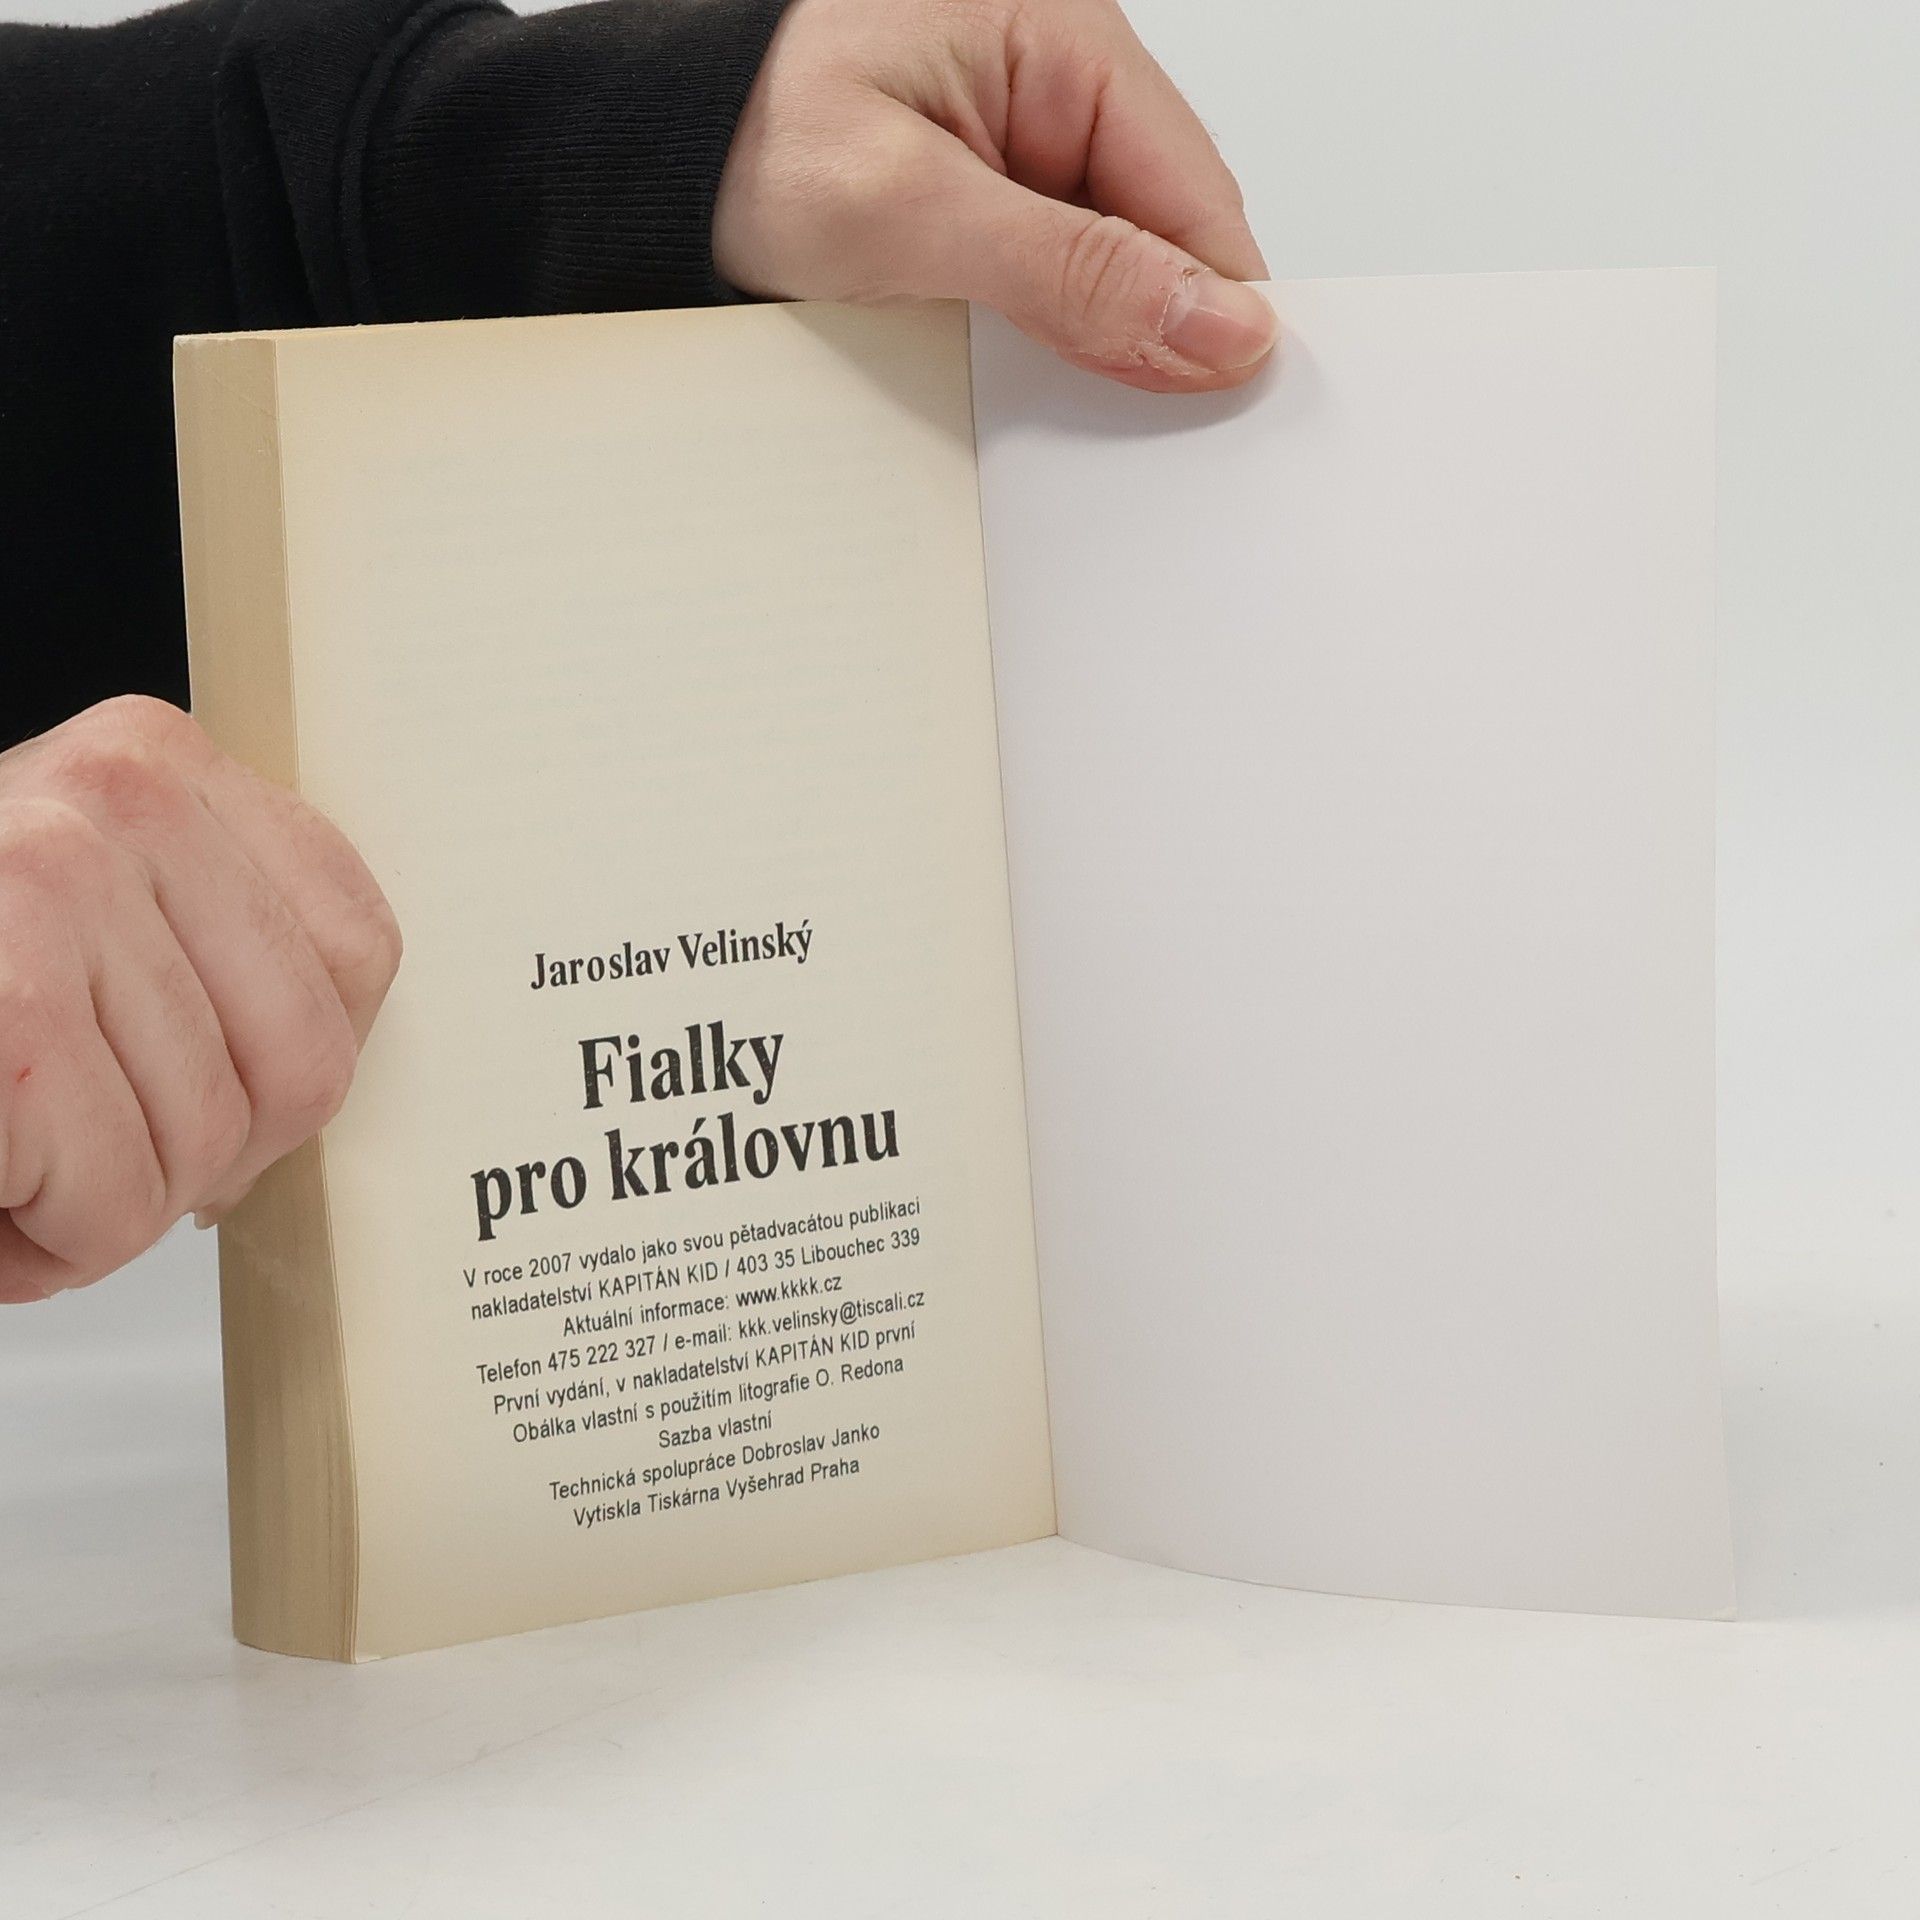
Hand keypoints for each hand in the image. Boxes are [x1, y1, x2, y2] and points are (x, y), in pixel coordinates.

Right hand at [0, 697, 401, 1302]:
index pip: (356, 951)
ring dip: (101, 1211)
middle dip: (197, 1156)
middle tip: (81, 1152)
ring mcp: (50, 884)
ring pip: (205, 1152)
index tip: (198, 1089)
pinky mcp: (5, 1007)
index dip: (286, 1068)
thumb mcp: (82, 923)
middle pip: (302, 1064)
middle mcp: (117, 798)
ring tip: (10, 1162)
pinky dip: (42, 1247)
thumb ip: (206, 956)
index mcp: (157, 766)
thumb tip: (313, 1087)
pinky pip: (110, 1200)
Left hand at [714, 0, 1274, 391]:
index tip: (1218, 408)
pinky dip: (1036, 339)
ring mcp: (1018, 147)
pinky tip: (1002, 373)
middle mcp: (1052, 84)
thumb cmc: (734, 142)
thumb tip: (1218, 324)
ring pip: (1108, 269)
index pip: (1195, 191)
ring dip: (1086, 342)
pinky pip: (1047, 283)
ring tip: (1031, 388)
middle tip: (1120, 428)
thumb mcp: (906, 212)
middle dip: (1148, 331)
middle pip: (1162, 235)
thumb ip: (1069, 271)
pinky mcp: (982, 203)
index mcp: (1061, 39)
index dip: (1218, 305)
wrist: (630, 164)